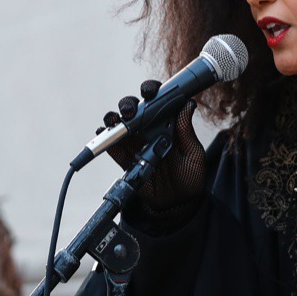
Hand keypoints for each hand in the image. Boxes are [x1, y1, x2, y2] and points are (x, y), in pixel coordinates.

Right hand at [98, 80, 206, 223]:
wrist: (178, 204)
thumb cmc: (190, 176)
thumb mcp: (193, 153)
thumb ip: (186, 131)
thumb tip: (188, 105)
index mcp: (167, 123)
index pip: (157, 101)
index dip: (151, 91)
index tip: (150, 91)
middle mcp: (149, 130)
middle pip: (134, 109)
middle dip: (129, 103)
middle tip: (132, 110)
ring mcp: (136, 144)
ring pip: (120, 124)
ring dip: (115, 118)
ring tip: (117, 120)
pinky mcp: (126, 160)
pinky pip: (112, 147)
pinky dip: (104, 139)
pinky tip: (103, 133)